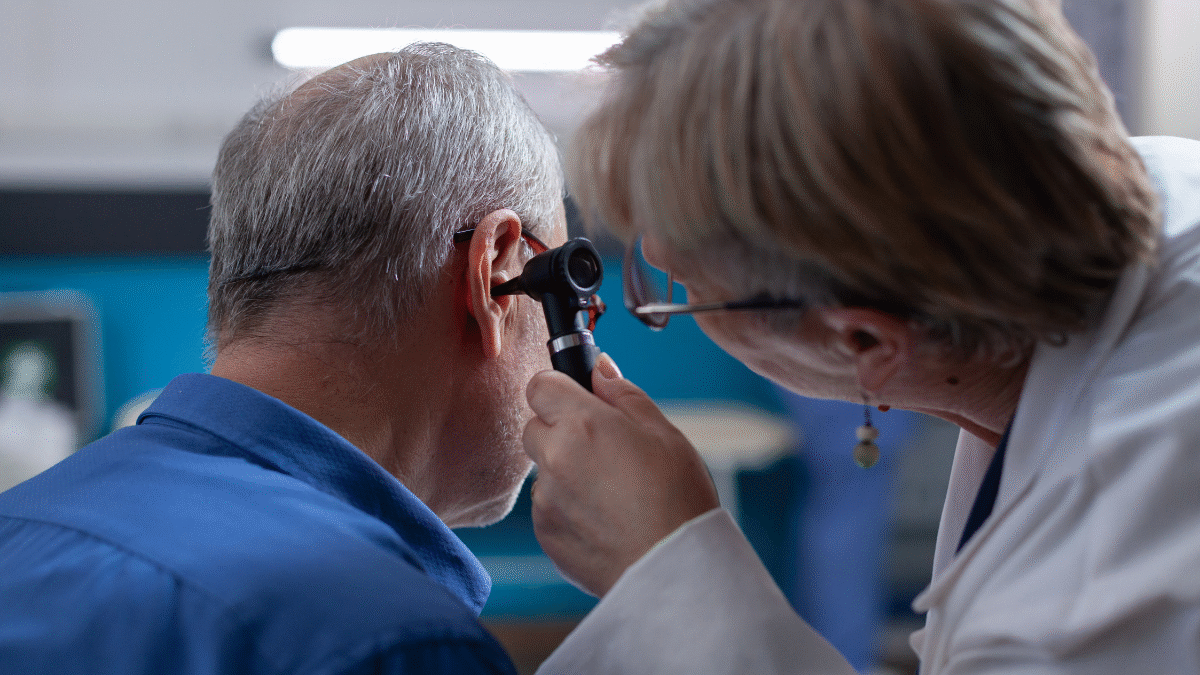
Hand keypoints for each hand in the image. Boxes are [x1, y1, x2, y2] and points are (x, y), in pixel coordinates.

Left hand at [523, 354, 720, 596]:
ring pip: (542, 469)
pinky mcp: (545, 533)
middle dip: (559, 429)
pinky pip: (547, 506)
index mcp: (582, 424)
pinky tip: (604, 517)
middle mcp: (554, 458)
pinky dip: (566, 506)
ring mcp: (545, 499)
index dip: (559, 388)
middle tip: (602, 447)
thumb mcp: (663, 432)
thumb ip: (623, 394)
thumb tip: (599, 369)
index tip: (578, 398)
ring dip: (564, 470)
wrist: (674, 569)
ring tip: (610, 490)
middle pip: (534, 426)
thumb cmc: (678, 498)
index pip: (539, 384)